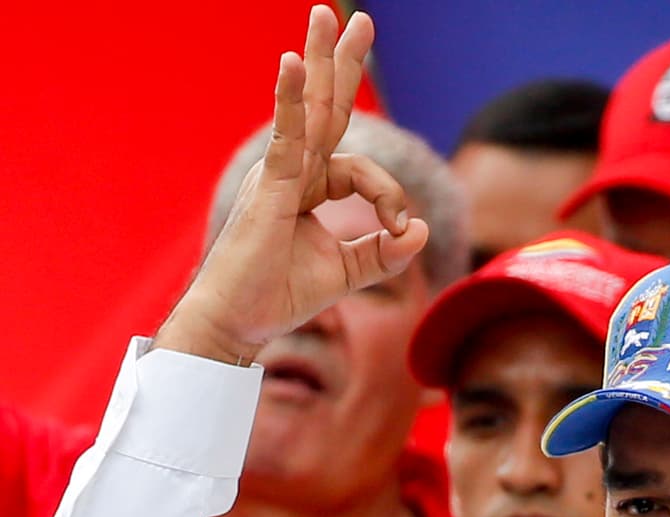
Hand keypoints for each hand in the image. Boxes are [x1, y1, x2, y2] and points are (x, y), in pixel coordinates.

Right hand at [155, 6, 427, 364]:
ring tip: (329, 16)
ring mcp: (278, 174)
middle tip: (357, 19)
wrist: (238, 324)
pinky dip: (289, 100)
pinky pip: (286, 137)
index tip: (397, 230)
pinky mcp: (269, 187)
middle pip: (325, 109)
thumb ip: (385, 251)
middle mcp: (292, 171)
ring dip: (320, 62)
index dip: (389, 195)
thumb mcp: (348, 272)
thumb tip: (421, 229)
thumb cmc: (280, 296)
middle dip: (341, 64)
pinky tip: (292, 63)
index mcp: (309, 186)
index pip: (362, 170)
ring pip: (308, 111)